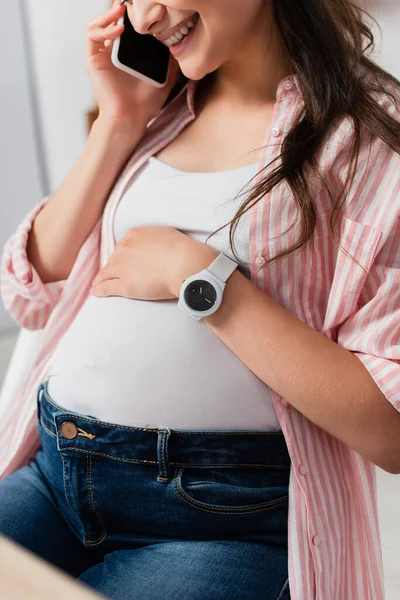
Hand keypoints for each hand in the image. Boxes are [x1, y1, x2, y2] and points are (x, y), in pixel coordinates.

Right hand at [86, 0, 180, 126]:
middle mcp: (110, 55)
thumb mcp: (164, 79)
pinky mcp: (94, 62)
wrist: (131, 119)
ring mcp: (100, 57)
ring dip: (107, 14)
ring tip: (121, 9)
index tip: (140, 7)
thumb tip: (179, 48)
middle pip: (108, 22)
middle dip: (116, 9)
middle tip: (128, 1)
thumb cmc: (144, 104)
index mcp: (124, 56)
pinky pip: (92, 37)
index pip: (122, 27)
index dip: (128, 15)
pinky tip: (118, 29)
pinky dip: (103, 29)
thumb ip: (170, 63)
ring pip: (96, 25)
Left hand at [90, 227, 218, 299]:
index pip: (122, 247)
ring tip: (98, 285)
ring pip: (105, 273)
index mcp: (133, 235)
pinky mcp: (123, 285)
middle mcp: (124, 249)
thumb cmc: (182, 250)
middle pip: (113, 259)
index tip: (123, 262)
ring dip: (101, 279)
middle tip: (112, 276)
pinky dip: (98, 290)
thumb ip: (154, 239)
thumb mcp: (165, 234)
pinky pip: (105, 287)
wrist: (184, 264)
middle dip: (112, 268)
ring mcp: (121, 267)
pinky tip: (95, 292)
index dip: (122, 256)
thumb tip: (154, 244)